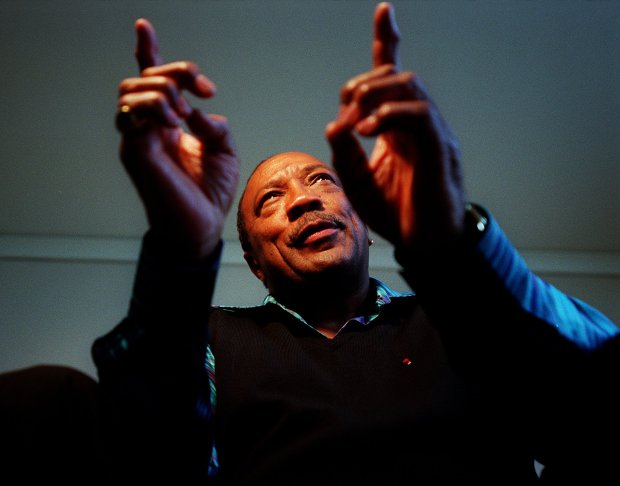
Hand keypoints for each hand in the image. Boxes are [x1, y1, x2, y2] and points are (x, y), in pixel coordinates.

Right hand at [116, 19, 238, 258]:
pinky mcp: (134, 151)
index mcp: (168, 123)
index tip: (142, 25)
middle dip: (175, 70)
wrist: (200, 226)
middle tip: (205, 89)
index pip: (152, 81)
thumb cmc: (210, 191)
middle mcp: (149, 126)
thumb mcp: (225, 151)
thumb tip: (195, 110)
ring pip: (131, 90)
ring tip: (184, 111)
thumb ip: (215, 125)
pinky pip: (130, 113)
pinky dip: (153, 106)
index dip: (147, 52)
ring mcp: (138, 137)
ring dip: (162, 88)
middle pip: (144, 77)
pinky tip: (174, 120)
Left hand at [326, 2, 464, 251]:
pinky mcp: (439, 149)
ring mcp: (432, 133)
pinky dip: (390, 115)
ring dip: (375, 94)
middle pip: (396, 74)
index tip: (384, 11)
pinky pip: (420, 115)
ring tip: (358, 124)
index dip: (388, 43)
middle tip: (347, 115)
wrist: (426, 244)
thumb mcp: (358, 183)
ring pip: (409, 85)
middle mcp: (417, 123)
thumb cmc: (395, 213)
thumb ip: (345, 154)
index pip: (393, 77)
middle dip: (364, 83)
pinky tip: (368, 130)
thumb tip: (333, 123)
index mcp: (398, 127)